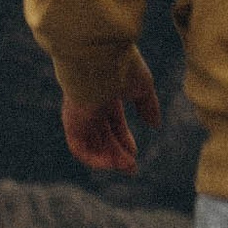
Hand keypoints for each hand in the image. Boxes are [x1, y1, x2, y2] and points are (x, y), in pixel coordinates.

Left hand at [62, 50, 163, 172]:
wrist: (100, 59)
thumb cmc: (123, 68)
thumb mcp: (142, 87)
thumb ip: (148, 106)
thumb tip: (155, 124)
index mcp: (106, 94)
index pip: (113, 123)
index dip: (124, 140)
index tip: (134, 154)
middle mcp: (91, 105)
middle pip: (102, 136)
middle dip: (117, 154)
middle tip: (131, 168)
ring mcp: (80, 114)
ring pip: (92, 144)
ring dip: (109, 159)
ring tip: (127, 166)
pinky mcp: (72, 122)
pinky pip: (79, 148)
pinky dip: (95, 159)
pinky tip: (112, 163)